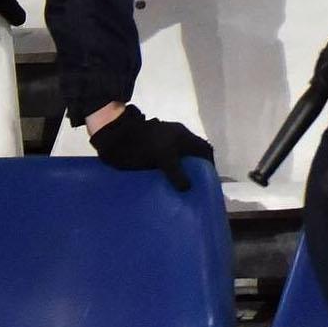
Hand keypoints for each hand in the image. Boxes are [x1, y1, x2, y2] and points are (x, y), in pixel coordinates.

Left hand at [91, 105, 220, 191]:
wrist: (117, 137)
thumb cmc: (145, 143)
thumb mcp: (164, 158)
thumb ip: (176, 173)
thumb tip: (188, 188)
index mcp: (183, 136)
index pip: (203, 149)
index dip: (208, 162)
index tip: (209, 178)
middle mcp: (176, 139)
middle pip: (192, 155)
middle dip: (194, 170)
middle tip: (195, 187)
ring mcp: (163, 145)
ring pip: (178, 161)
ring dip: (179, 173)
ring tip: (180, 190)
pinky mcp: (151, 153)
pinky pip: (165, 165)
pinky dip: (167, 174)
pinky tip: (164, 184)